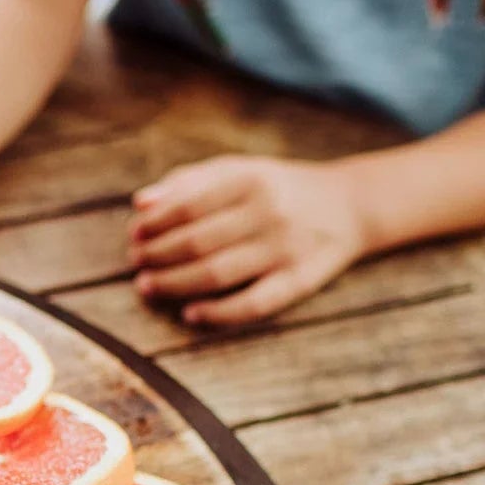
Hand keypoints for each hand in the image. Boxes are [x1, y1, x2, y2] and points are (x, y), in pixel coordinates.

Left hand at [128, 156, 371, 326]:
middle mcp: (269, 212)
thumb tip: (141, 203)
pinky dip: (218, 312)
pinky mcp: (299, 281)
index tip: (135, 235)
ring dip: (173, 283)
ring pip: (217, 273)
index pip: (188, 205)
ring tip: (147, 286)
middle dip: (157, 255)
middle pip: (197, 242)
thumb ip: (190, 182)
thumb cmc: (278, 189)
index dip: (155, 224)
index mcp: (250, 180)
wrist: (350, 205)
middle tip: (136, 262)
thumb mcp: (240, 171)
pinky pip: (253, 303)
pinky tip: (189, 314)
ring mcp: (285, 249)